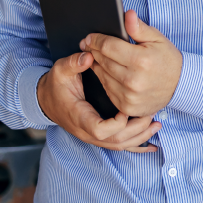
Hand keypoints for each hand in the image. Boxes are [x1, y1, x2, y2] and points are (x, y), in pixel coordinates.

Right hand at [37, 52, 159, 152]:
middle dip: (136, 130)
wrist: (47, 100)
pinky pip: (119, 145)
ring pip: (120, 145)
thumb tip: (88, 56)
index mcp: (79, 117)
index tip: (125, 111)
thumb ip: (73, 63)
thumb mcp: (61, 71)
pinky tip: (151, 145)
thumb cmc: (55, 85)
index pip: (100, 131)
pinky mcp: (99, 137)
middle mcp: (87, 132)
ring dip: (140, 137)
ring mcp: (93, 137)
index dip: (116, 124)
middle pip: (115, 141)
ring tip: (156, 125)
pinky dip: (136, 145)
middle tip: (152, 116)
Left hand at [81, 10, 182, 117]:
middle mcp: (134, 80)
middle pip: (102, 60)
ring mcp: (130, 96)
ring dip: (97, 64)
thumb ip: (138, 27)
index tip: (89, 37)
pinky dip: (104, 79)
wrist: (180, 86)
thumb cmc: (166, 59)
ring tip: (97, 56)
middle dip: (93, 50)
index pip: (108, 46)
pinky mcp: (127, 107)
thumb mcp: (156, 38)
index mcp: (141, 60)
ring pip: (102, 75)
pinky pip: (107, 89)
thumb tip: (127, 14)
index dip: (96, 39)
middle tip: (88, 44)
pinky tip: (107, 71)